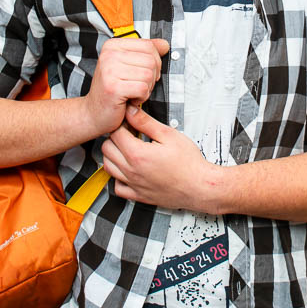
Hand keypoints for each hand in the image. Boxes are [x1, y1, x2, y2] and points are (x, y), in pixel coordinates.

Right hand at [83, 37, 168, 136]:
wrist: (94, 113)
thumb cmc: (112, 90)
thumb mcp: (128, 66)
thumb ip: (145, 53)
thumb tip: (164, 45)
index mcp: (113, 46)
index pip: (148, 45)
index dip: (154, 62)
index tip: (142, 73)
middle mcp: (109, 54)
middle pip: (151, 60)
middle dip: (151, 78)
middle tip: (137, 86)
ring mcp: (109, 70)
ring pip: (149, 75)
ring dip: (146, 89)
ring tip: (132, 93)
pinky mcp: (113, 87)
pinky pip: (143, 89)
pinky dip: (141, 98)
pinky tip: (130, 100)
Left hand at [102, 105, 218, 212]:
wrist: (199, 186)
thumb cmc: (189, 162)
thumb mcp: (169, 135)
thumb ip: (146, 122)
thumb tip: (131, 111)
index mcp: (138, 154)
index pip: (115, 134)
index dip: (121, 124)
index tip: (130, 123)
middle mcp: (132, 171)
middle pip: (107, 149)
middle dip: (115, 138)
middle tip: (129, 135)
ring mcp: (134, 185)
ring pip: (108, 167)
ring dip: (114, 156)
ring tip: (128, 150)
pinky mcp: (138, 196)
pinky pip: (117, 187)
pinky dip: (118, 178)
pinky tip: (128, 170)